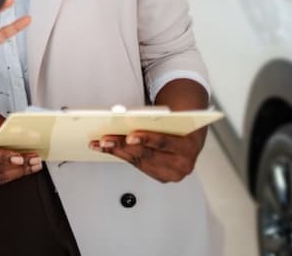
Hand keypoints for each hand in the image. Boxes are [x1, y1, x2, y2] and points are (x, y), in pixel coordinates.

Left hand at [89, 128, 204, 182]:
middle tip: (105, 140)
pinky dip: (121, 156)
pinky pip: (138, 166)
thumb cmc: (180, 124)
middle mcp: (182, 164)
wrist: (191, 136)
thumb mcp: (173, 118)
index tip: (129, 137)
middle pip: (148, 154)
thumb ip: (154, 119)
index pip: (165, 142)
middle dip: (123, 146)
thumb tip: (122, 115)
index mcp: (189, 146)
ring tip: (100, 143)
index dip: (147, 139)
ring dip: (117, 152)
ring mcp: (171, 173)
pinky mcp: (161, 176)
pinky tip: (107, 149)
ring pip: (139, 162)